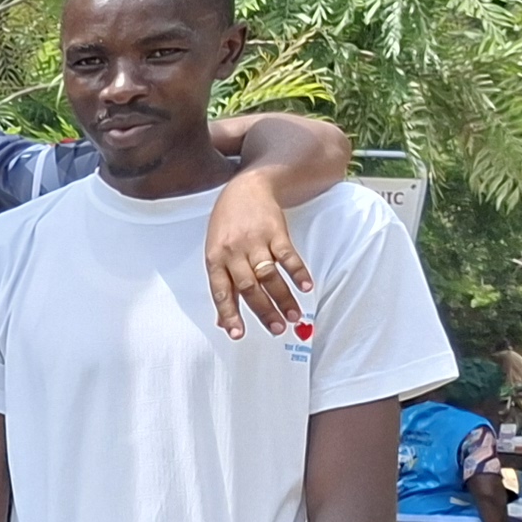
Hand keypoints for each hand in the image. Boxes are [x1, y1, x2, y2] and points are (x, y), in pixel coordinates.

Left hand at [200, 171, 313, 338]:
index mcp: (215, 259)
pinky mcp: (276, 232)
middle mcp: (234, 252)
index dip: (229, 314)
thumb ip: (222, 286)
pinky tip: (306, 287)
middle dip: (264, 311)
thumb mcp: (215, 252)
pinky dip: (298, 272)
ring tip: (294, 316)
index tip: (237, 334)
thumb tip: (222, 322)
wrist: (246, 188)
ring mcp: (255, 241)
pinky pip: (288, 255)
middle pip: (249, 287)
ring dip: (283, 298)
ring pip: (269, 275)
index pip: (221, 292)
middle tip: (277, 329)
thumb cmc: (227, 225)